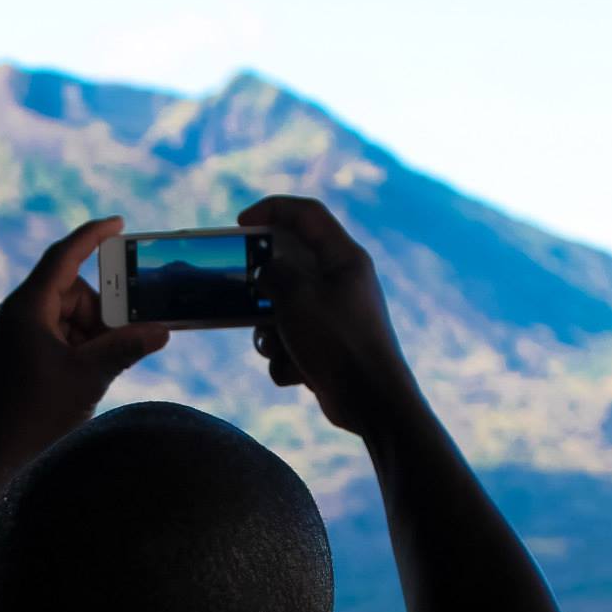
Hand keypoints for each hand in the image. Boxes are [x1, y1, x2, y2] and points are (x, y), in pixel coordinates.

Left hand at [0, 217, 170, 469]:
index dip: (93, 236)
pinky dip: (75, 344)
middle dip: (102, 310)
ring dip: (91, 333)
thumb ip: (127, 347)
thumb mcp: (90, 377)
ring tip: (105, 363)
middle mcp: (13, 313)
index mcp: (25, 308)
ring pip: (64, 315)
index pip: (63, 256)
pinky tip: (89, 369)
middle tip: (129, 333)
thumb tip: (161, 330)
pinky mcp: (12, 352)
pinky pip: (52, 333)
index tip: (119, 224)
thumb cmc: (36, 416)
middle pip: (70, 291)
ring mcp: (10, 333)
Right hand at [240, 195, 412, 437]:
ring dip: (270, 332)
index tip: (240, 223)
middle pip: (290, 266)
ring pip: (284, 309)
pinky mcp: (329, 346)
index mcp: (344, 258)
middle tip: (243, 294)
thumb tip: (267, 274)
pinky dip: (287, 358)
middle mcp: (343, 281)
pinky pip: (293, 341)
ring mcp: (336, 315)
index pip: (307, 214)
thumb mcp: (296, 297)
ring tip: (278, 348)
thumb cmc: (337, 342)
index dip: (272, 210)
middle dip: (263, 287)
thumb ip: (274, 273)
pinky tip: (298, 374)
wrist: (371, 402)